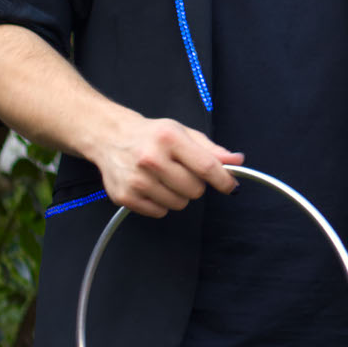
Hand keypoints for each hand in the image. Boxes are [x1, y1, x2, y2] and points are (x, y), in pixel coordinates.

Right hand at [89, 110, 242, 217]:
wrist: (110, 137)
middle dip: (197, 184)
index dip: (224, 180)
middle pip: (194, 190)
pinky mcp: (125, 197)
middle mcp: (151, 159)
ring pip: (179, 204)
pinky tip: (152, 186)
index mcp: (169, 138)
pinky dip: (161, 203)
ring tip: (166, 178)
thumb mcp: (184, 133)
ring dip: (179, 195)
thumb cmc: (152, 136)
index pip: (206, 167)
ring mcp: (136, 180)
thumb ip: (212, 149)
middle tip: (184, 172)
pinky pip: (160, 212)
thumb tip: (237, 161)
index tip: (231, 186)